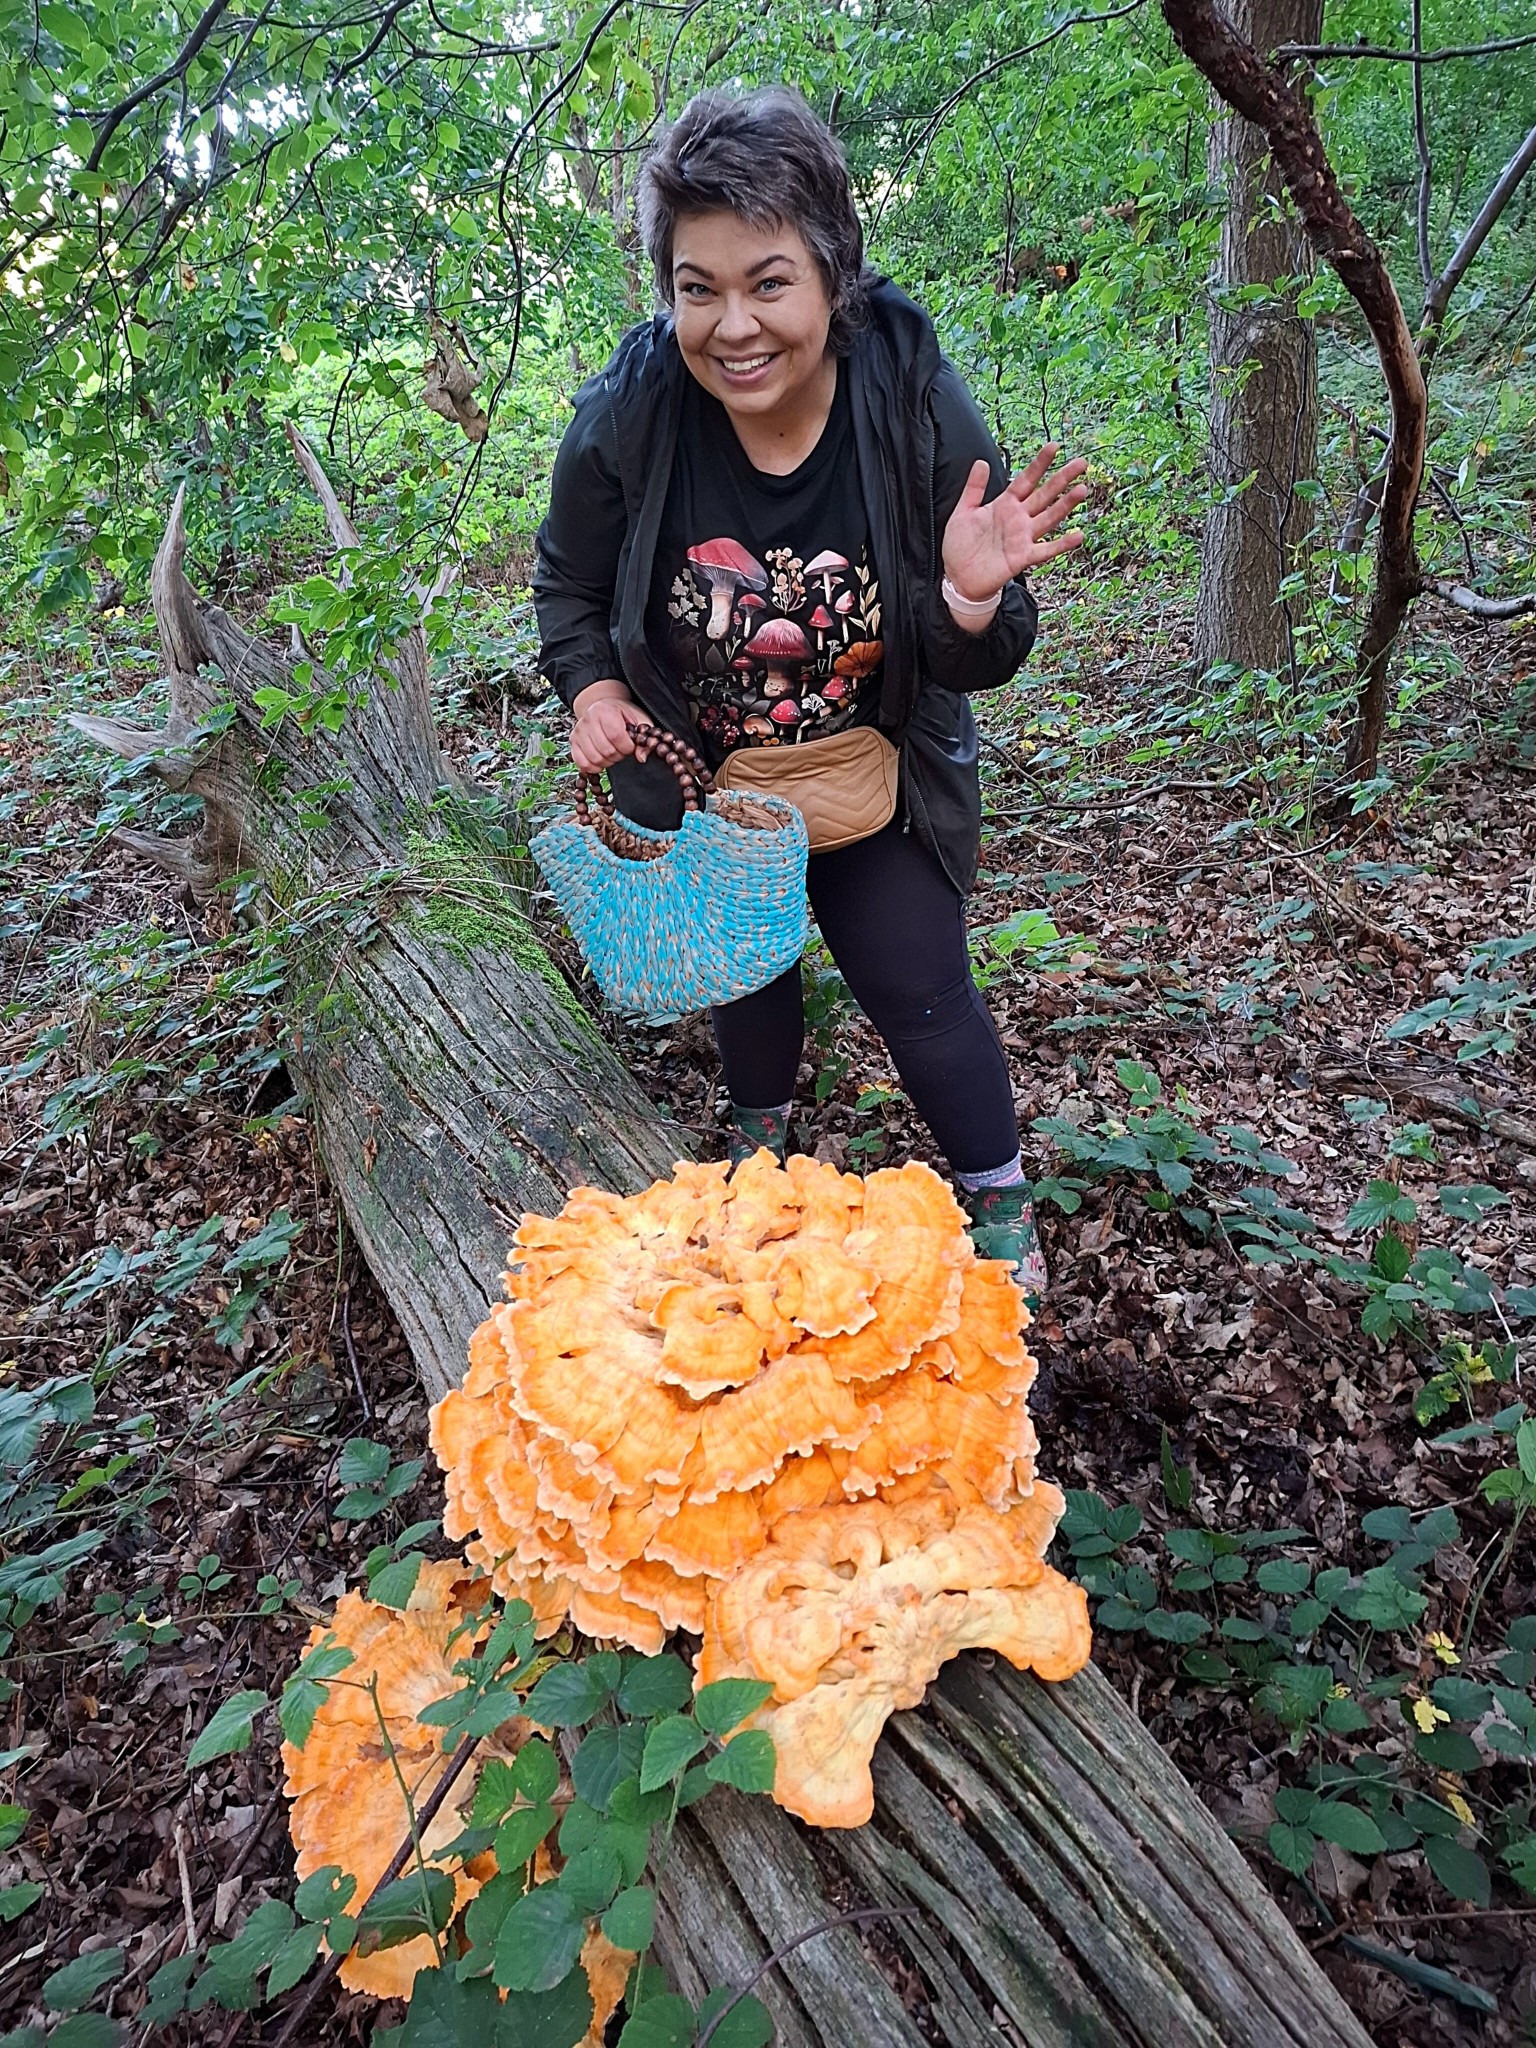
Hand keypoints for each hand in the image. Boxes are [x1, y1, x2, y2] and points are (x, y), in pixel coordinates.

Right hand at [570, 690, 653, 773]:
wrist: (604, 708)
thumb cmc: (622, 715)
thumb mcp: (638, 721)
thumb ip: (643, 739)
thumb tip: (642, 757)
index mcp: (605, 710)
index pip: (616, 736)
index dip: (627, 747)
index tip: (630, 746)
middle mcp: (588, 719)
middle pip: (606, 750)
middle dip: (619, 755)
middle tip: (621, 749)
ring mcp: (579, 731)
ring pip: (595, 759)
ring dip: (608, 762)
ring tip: (612, 752)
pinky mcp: (573, 742)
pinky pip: (582, 763)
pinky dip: (594, 766)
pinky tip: (601, 759)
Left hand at [941, 443, 1088, 601]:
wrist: (958, 578)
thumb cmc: (960, 545)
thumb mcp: (963, 512)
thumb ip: (973, 488)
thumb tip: (981, 461)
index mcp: (1005, 504)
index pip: (1026, 480)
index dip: (1039, 464)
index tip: (1054, 447)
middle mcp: (1018, 519)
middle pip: (1045, 495)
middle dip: (1062, 479)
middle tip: (1081, 463)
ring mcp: (1023, 538)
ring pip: (1049, 518)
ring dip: (1066, 505)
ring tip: (1082, 490)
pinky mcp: (1023, 557)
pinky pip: (1046, 550)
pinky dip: (1062, 544)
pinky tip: (1078, 535)